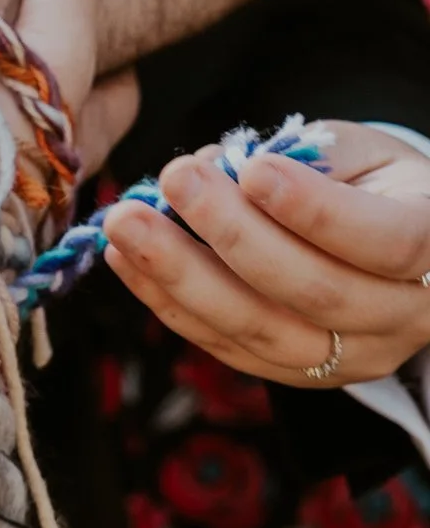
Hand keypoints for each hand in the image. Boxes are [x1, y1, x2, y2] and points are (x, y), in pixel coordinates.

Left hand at [102, 121, 429, 387]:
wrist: (394, 242)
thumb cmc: (376, 183)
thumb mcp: (362, 152)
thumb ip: (306, 157)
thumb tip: (218, 168)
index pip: (387, 243)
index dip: (318, 211)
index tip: (255, 168)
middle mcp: (404, 319)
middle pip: (317, 293)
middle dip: (233, 236)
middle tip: (173, 178)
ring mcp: (351, 358)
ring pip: (263, 331)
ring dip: (182, 277)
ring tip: (126, 223)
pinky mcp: (298, 374)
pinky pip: (228, 347)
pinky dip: (168, 303)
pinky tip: (125, 259)